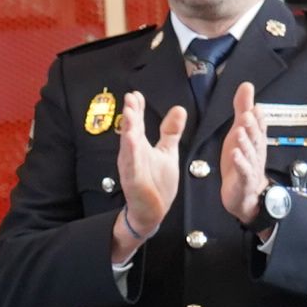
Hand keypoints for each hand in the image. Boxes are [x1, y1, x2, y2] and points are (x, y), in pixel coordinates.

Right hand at [114, 102, 184, 260]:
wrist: (152, 212)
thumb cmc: (157, 182)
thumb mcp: (167, 152)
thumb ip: (170, 132)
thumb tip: (178, 109)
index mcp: (140, 146)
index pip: (137, 123)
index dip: (136, 109)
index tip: (135, 94)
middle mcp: (133, 155)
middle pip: (130, 131)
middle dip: (130, 115)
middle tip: (130, 99)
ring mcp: (132, 168)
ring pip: (128, 147)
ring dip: (128, 131)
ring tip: (129, 115)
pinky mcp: (134, 182)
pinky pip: (132, 167)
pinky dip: (131, 155)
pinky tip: (131, 142)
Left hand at [217, 81, 270, 225]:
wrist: (246, 193)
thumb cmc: (242, 159)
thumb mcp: (240, 130)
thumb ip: (243, 109)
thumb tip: (247, 85)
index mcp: (255, 139)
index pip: (259, 126)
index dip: (258, 117)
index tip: (256, 106)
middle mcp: (256, 152)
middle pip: (255, 138)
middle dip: (252, 127)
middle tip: (247, 115)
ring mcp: (251, 166)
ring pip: (249, 153)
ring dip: (245, 143)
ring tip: (239, 132)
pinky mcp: (243, 180)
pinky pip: (242, 171)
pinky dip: (239, 163)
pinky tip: (234, 155)